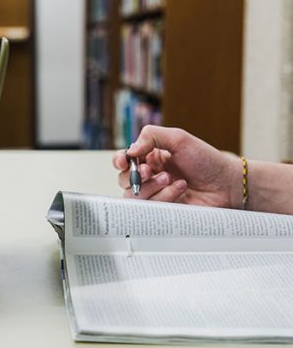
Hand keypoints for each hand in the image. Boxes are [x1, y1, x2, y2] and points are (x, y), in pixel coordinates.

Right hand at [112, 125, 241, 207]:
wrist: (226, 184)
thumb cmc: (207, 161)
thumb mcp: (179, 138)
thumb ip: (151, 136)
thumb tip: (130, 150)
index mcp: (151, 158)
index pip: (123, 160)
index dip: (119, 161)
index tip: (124, 160)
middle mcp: (150, 176)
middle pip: (123, 180)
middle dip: (136, 175)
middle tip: (152, 171)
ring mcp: (156, 195)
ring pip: (134, 196)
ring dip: (151, 187)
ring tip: (170, 179)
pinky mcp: (163, 210)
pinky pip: (150, 207)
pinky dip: (164, 196)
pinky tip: (180, 189)